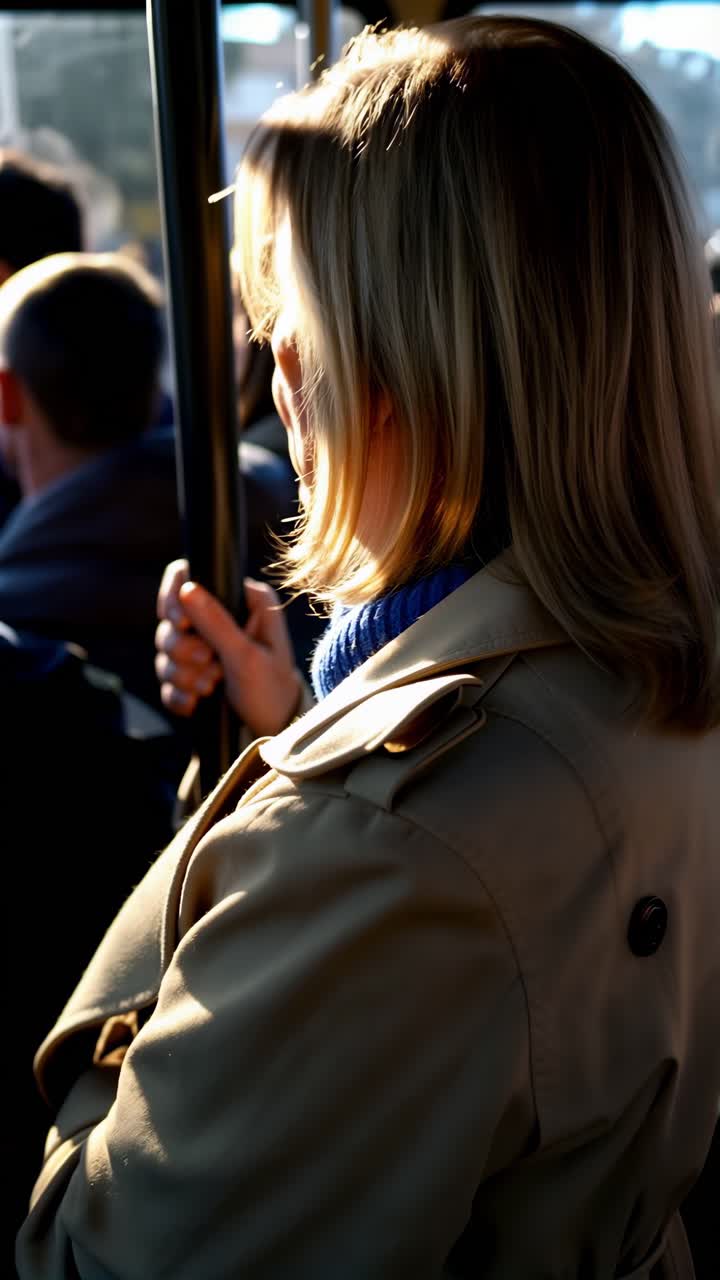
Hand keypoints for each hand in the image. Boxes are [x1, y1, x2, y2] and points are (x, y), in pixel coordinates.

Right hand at [155, 559, 301, 737]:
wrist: (275, 730)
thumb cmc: (273, 688)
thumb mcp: (247, 656)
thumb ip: (217, 623)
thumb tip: (187, 587)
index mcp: (241, 601)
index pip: (189, 577)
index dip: (174, 598)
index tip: (181, 624)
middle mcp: (221, 617)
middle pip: (170, 619)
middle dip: (183, 649)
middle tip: (209, 664)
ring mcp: (203, 645)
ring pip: (166, 651)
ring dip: (183, 674)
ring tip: (211, 686)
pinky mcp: (192, 673)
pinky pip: (167, 679)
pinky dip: (178, 694)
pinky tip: (196, 703)